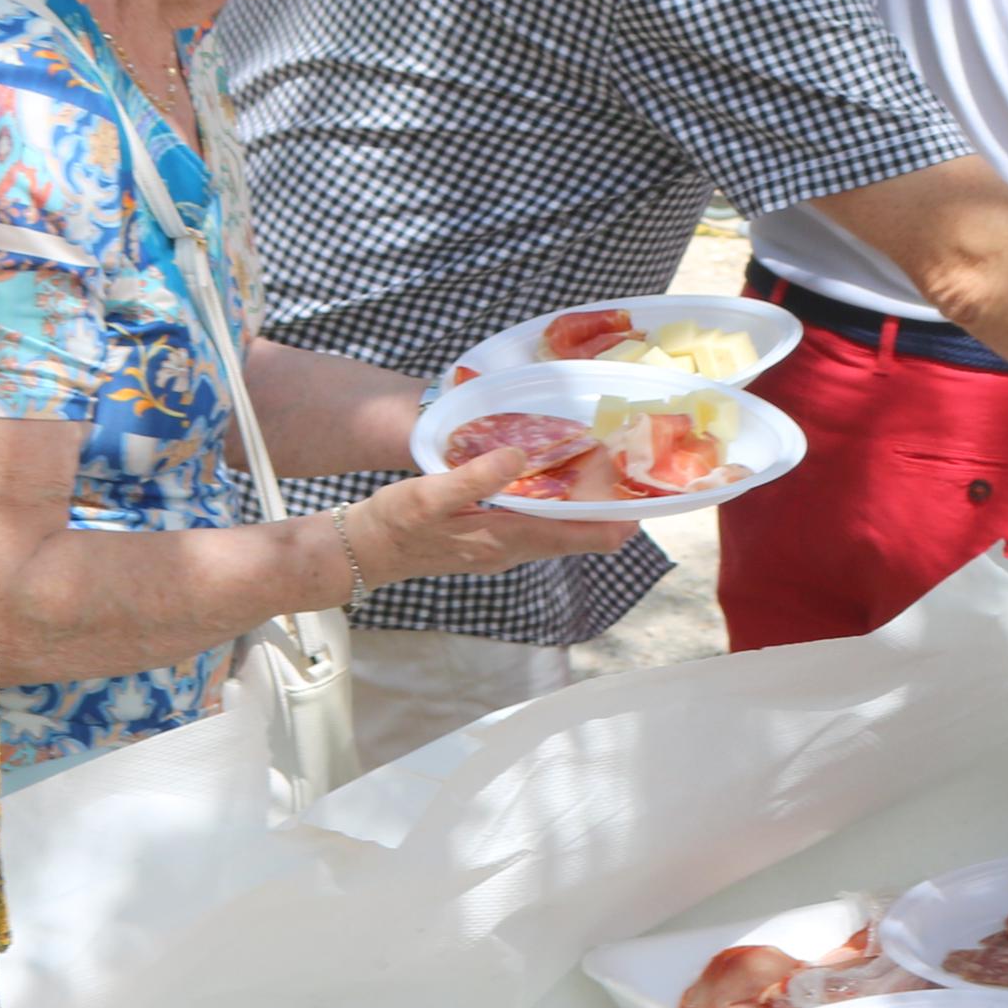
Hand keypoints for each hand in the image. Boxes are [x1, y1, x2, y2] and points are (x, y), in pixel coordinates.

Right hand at [343, 445, 645, 583]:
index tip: (647, 494)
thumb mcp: (427, 496)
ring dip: (584, 504)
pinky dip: (556, 502)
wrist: (361, 552)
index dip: (618, 520)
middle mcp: (513, 549)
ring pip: (559, 527)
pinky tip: (556, 476)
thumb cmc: (394, 523)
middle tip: (634, 467)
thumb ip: (474, 477)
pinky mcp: (490, 538)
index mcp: (506, 539)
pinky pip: (538, 522)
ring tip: (608, 466)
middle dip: (609, 507)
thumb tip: (520, 456)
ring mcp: (502, 546)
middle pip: (578, 533)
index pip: (580, 537)